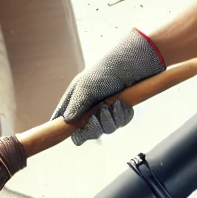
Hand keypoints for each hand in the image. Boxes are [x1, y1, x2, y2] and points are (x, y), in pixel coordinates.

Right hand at [51, 29, 165, 144]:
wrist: (132, 65)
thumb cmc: (105, 72)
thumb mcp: (87, 86)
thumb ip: (77, 104)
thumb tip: (67, 121)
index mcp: (74, 101)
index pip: (64, 122)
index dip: (66, 130)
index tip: (77, 131)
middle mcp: (88, 108)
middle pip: (86, 132)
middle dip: (93, 127)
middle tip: (97, 116)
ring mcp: (105, 112)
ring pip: (105, 129)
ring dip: (109, 119)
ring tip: (113, 104)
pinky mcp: (120, 112)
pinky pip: (120, 123)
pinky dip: (122, 115)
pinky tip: (122, 103)